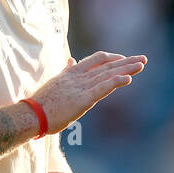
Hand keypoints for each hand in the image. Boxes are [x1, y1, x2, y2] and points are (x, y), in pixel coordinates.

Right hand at [31, 51, 147, 133]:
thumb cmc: (41, 103)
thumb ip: (66, 71)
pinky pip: (103, 88)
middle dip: (126, 62)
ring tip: (141, 64)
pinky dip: (116, 82)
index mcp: (71, 73)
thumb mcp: (55, 82)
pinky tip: (129, 79)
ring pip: (108, 74)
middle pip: (107, 65)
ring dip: (126, 69)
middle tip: (142, 59)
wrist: (31, 114)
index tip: (123, 59)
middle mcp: (78, 77)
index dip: (111, 58)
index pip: (96, 59)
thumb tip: (70, 61)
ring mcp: (81, 87)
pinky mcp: (83, 99)